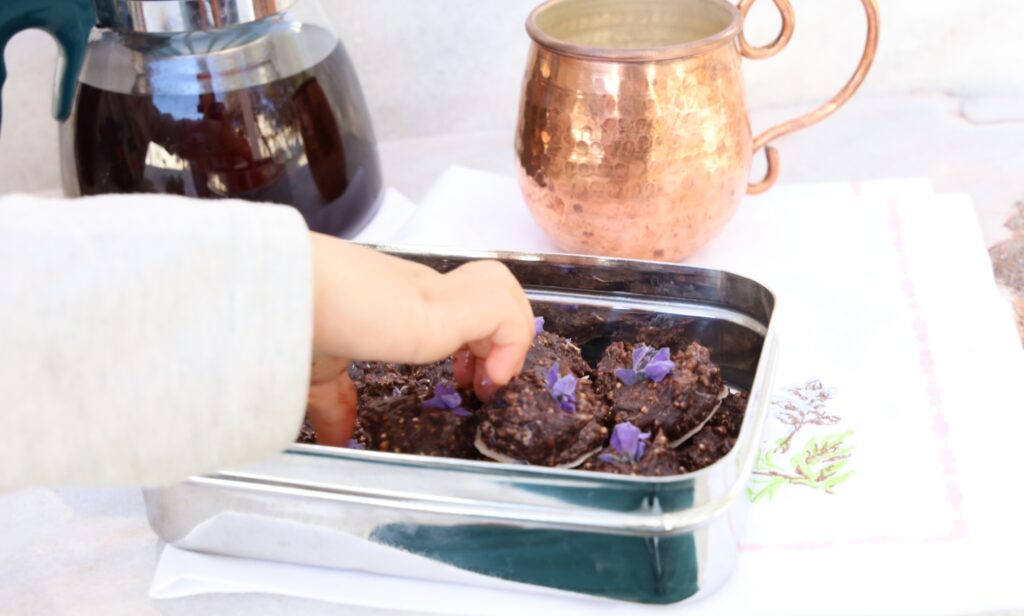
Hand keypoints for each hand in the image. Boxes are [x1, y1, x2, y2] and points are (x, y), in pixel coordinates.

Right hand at [307, 236, 534, 443]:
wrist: (302, 297)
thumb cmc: (301, 321)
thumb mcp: (322, 371)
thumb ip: (335, 403)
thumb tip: (333, 439)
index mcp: (401, 301)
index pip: (457, 305)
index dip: (474, 341)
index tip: (466, 379)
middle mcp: (427, 289)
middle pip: (491, 290)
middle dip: (501, 334)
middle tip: (483, 382)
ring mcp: (445, 293)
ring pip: (504, 291)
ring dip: (510, 335)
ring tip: (490, 379)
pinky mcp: (459, 303)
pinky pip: (506, 314)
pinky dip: (510, 345)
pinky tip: (487, 378)